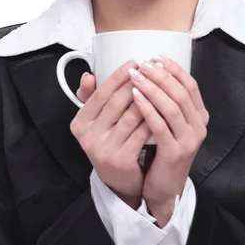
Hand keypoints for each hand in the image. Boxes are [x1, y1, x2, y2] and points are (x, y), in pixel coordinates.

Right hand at [70, 61, 151, 208]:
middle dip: (136, 83)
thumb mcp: (98, 122)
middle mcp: (88, 137)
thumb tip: (88, 75)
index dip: (118, 76)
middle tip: (151, 70)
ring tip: (160, 85)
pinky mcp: (120, 160)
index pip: (100, 93)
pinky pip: (141, 133)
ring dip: (148, 99)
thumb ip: (92, 98)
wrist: (120, 181)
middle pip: (116, 102)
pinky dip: (153, 119)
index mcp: (80, 123)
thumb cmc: (112, 143)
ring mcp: (103, 150)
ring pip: (131, 116)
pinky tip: (164, 109)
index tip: (134, 62)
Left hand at [129, 57, 208, 225]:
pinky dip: (148, 109)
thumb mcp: (168, 123)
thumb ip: (165, 100)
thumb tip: (152, 70)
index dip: (174, 69)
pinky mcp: (175, 153)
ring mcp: (189, 140)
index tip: (156, 57)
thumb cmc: (162, 150)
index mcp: (199, 115)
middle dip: (160, 76)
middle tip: (142, 64)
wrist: (164, 187)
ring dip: (152, 89)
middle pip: (181, 93)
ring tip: (135, 77)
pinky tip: (135, 97)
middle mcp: (199, 126)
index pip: (190, 85)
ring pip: (172, 107)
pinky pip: (160, 126)